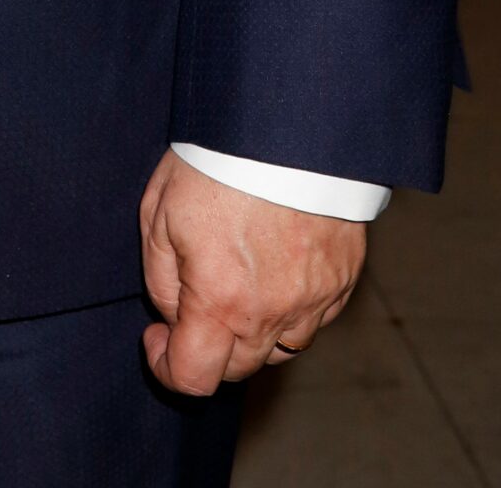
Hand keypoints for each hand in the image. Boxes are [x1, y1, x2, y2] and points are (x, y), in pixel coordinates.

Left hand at [139, 150, 364, 395]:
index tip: (157, 338)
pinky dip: (292, 308)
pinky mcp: (343, 279)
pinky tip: (276, 269)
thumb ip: (162, 280)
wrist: (285, 123)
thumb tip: (173, 316)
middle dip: (209, 348)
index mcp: (221, 301)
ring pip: (280, 348)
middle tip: (194, 302)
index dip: (167, 367)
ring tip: (238, 285)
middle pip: (238, 368)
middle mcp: (272, 313)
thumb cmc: (216, 161)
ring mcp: (314, 299)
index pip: (193, 377)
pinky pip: (314, 317)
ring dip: (253, 333)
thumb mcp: (159, 214)